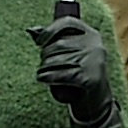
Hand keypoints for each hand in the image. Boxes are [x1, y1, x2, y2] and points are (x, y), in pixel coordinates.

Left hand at [30, 5, 120, 127]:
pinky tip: (43, 79)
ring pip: (57, 60)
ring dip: (44, 68)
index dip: (50, 30)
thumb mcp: (72, 56)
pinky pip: (60, 74)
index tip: (39, 41)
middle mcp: (95, 46)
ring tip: (42, 73)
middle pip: (59, 44)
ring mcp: (93, 62)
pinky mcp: (90, 78)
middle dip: (45, 56)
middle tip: (43, 65)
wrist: (97, 104)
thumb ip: (55, 42)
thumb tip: (31, 30)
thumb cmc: (80, 76)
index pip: (68, 23)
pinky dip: (48, 77)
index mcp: (92, 35)